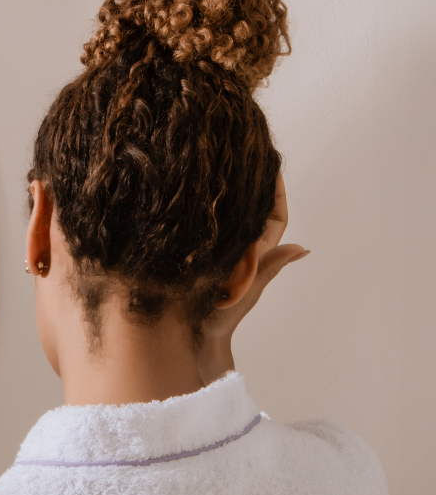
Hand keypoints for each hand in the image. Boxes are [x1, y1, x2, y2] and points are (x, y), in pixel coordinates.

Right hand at [199, 173, 308, 380]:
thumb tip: (303, 247)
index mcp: (253, 255)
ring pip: (225, 218)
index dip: (275, 192)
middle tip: (244, 154)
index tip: (272, 166)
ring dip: (224, 194)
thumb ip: (268, 268)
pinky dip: (200, 211)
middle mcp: (236, 250)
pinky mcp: (192, 256)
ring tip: (218, 166)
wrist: (193, 341)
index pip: (273, 217)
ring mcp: (214, 253)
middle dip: (250, 184)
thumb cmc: (220, 322)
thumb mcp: (247, 293)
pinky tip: (190, 195)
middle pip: (249, 211)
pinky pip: (201, 229)